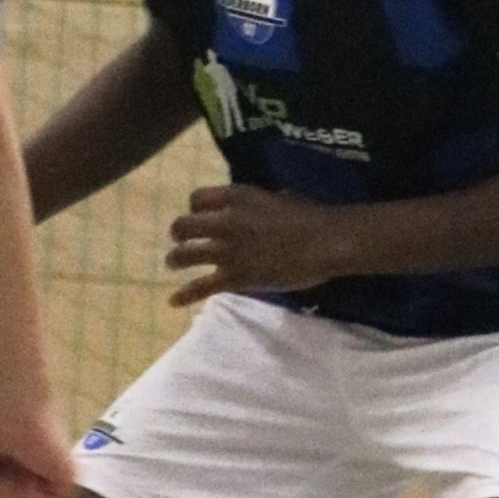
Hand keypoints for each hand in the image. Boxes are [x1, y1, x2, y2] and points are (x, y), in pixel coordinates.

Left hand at [164, 184, 351, 308]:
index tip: (200, 216)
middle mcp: (225, 221)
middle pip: (183, 226)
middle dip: (179, 233)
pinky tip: (173, 301)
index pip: (197, 199)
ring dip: (176, 260)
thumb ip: (260, 202)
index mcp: (236, 197)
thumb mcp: (279, 196)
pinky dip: (184, 295)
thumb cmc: (310, 215)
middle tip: (182, 240)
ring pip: (184, 255)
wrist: (325, 242)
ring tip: (174, 263)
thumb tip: (260, 205)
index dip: (195, 208)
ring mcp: (227, 251)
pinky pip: (201, 287)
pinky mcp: (235, 277)